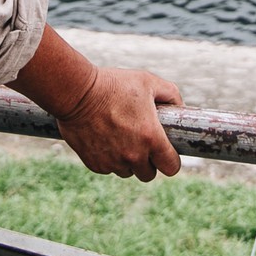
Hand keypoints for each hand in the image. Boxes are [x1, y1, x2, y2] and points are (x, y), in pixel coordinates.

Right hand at [51, 67, 182, 180]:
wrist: (76, 92)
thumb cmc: (113, 84)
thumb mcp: (148, 81)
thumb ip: (170, 94)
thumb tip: (179, 107)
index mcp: (151, 139)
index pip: (171, 167)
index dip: (171, 161)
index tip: (165, 152)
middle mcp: (133, 155)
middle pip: (148, 174)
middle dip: (148, 162)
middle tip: (141, 143)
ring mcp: (112, 162)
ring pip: (127, 172)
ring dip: (127, 161)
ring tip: (121, 137)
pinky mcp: (94, 164)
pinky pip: (108, 168)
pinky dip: (109, 159)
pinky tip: (105, 138)